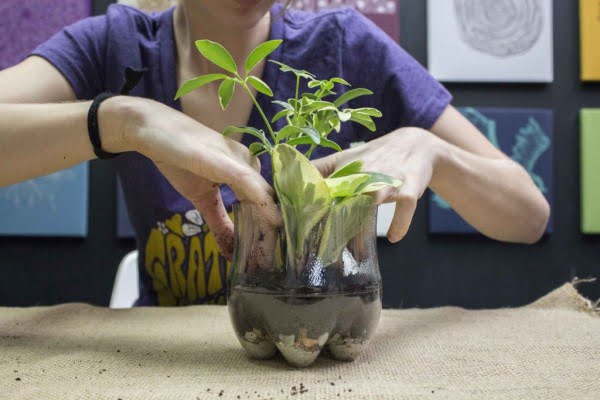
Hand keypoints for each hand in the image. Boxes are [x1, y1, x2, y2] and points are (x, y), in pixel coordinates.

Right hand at [100, 96, 276, 258]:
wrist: (151, 129)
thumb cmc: (178, 159)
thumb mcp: (202, 198)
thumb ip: (219, 223)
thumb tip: (229, 252)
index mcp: (247, 171)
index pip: (266, 206)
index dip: (269, 234)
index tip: (265, 259)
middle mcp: (249, 164)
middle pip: (269, 204)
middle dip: (269, 238)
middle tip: (266, 266)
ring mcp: (239, 159)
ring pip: (263, 197)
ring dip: (267, 229)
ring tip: (265, 257)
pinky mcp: (224, 159)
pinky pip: (248, 182)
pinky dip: (261, 204)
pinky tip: (272, 222)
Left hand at [313, 128, 443, 241]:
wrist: (416, 144)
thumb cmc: (376, 156)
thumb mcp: (347, 157)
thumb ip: (322, 168)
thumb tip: (292, 177)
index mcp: (348, 168)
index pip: (325, 187)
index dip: (314, 206)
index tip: (304, 229)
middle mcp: (366, 172)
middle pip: (347, 195)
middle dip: (336, 220)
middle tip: (327, 249)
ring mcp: (389, 179)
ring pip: (373, 199)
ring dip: (364, 223)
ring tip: (355, 251)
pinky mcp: (410, 186)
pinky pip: (405, 205)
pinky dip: (400, 222)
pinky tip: (394, 237)